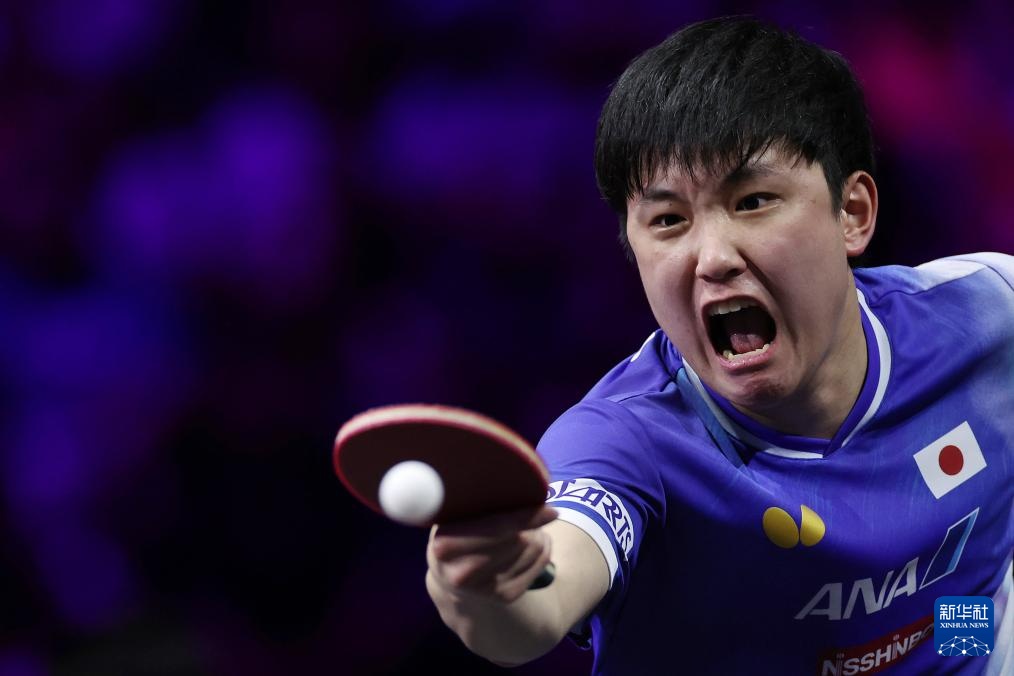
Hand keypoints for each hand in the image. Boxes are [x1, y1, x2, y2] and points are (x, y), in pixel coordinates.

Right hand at [427, 505, 557, 604]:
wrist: (451, 575)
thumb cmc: (458, 531)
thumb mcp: (455, 516)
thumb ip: (473, 501)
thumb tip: (516, 482)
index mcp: (445, 545)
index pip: (497, 528)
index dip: (527, 516)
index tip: (552, 511)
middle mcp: (461, 573)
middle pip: (520, 539)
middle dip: (530, 523)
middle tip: (531, 514)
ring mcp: (483, 589)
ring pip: (534, 549)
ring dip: (538, 535)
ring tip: (524, 531)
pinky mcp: (504, 596)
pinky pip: (541, 564)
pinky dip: (544, 551)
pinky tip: (532, 546)